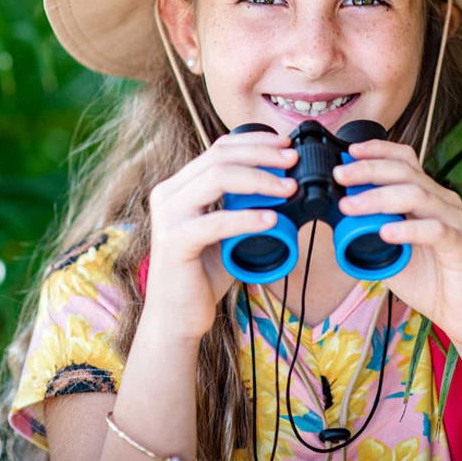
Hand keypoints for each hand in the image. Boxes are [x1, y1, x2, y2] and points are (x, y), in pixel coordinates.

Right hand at [145, 130, 298, 340]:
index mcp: (178, 186)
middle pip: (219, 157)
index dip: (254, 142)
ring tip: (290, 188)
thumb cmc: (203, 275)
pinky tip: (273, 219)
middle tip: (293, 160)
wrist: (176, 319)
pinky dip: (248, 218)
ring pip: (217, 179)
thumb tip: (286, 188)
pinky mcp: (174, 242)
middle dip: (261, 154)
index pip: (218, 149)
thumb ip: (242, 208)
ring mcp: (168, 217)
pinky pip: (217, 222)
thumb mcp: (224, 232)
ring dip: (259, 180)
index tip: (285, 145)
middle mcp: (168, 194)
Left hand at [333, 139, 461, 350]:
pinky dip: (408, 228)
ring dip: (378, 198)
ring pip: (417, 195)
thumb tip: (337, 222)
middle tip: (340, 175)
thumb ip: (370, 236)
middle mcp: (443, 202)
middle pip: (406, 172)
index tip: (348, 152)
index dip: (378, 150)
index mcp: (428, 198)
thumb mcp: (391, 254)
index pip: (405, 160)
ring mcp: (455, 222)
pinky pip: (435, 230)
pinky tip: (385, 232)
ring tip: (350, 207)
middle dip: (369, 170)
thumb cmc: (431, 282)